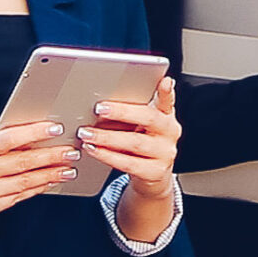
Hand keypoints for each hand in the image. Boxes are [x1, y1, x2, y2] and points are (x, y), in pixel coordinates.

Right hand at [0, 120, 80, 221]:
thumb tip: (31, 126)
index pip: (8, 139)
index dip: (34, 133)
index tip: (55, 128)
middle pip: (22, 162)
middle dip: (52, 156)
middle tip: (71, 150)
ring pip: (24, 182)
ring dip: (50, 174)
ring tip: (68, 167)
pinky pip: (18, 197)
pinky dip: (37, 188)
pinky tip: (50, 181)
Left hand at [79, 78, 180, 199]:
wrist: (152, 175)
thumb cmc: (142, 143)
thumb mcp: (142, 125)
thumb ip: (132, 112)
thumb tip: (104, 102)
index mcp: (166, 116)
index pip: (168, 101)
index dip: (167, 92)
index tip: (164, 81)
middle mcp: (170, 133)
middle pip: (149, 119)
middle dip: (122, 112)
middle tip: (99, 108)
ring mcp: (165, 153)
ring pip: (135, 142)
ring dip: (108, 137)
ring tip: (87, 133)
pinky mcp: (155, 172)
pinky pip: (128, 163)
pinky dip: (107, 155)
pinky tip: (94, 150)